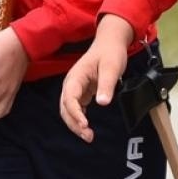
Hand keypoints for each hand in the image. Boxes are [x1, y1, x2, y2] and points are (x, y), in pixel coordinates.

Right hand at [59, 15, 134, 141]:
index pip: (69, 99)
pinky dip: (79, 119)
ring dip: (76, 124)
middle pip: (66, 108)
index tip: (85, 124)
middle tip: (88, 136)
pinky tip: (87, 128)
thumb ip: (106, 85)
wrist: (110, 43)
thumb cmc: (110, 53)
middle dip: (74, 124)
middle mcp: (71, 84)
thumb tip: (102, 102)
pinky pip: (76, 109)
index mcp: (76, 77)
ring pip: (69, 111)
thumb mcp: (111, 67)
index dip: (75, 113)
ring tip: (88, 136)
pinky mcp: (81, 92)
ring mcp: (75, 89)